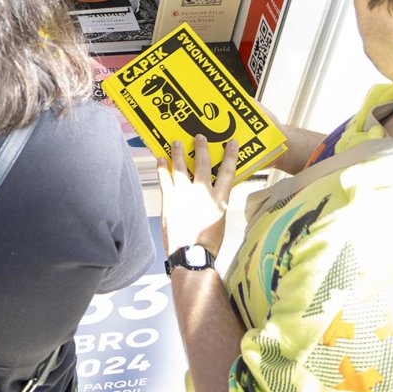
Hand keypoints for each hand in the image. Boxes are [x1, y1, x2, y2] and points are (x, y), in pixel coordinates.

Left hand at [157, 136, 238, 256]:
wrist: (192, 255)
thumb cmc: (208, 243)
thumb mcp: (220, 220)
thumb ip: (216, 204)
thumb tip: (212, 195)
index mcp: (219, 199)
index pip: (228, 172)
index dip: (231, 155)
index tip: (232, 143)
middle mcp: (203, 193)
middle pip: (203, 163)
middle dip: (201, 148)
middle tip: (199, 137)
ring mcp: (184, 194)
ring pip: (181, 167)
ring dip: (178, 153)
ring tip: (176, 143)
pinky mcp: (169, 199)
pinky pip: (164, 178)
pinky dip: (162, 167)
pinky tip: (160, 159)